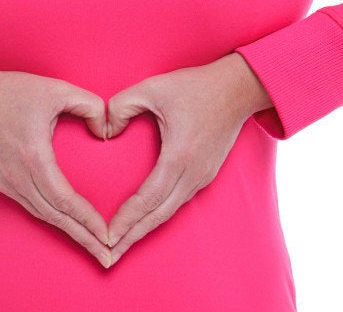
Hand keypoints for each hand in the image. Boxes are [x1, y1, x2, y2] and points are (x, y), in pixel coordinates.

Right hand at [0, 68, 111, 267]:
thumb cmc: (12, 93)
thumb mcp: (57, 89)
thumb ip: (90, 105)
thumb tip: (106, 131)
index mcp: (33, 157)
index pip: (65, 200)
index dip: (88, 220)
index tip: (108, 236)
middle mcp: (18, 178)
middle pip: (56, 218)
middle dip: (84, 240)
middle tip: (109, 258)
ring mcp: (8, 183)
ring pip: (43, 216)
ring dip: (70, 234)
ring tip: (94, 248)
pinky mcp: (3, 184)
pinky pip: (32, 208)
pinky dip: (53, 221)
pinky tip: (68, 227)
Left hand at [106, 53, 272, 264]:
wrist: (238, 88)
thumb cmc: (196, 86)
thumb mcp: (152, 87)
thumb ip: (120, 107)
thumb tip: (104, 132)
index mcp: (179, 156)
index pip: (147, 199)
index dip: (126, 220)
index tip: (106, 236)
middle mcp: (193, 173)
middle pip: (158, 216)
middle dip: (132, 238)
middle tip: (108, 257)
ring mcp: (202, 177)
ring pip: (169, 212)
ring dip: (145, 230)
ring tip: (122, 245)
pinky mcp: (205, 175)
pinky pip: (178, 202)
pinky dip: (158, 216)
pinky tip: (144, 222)